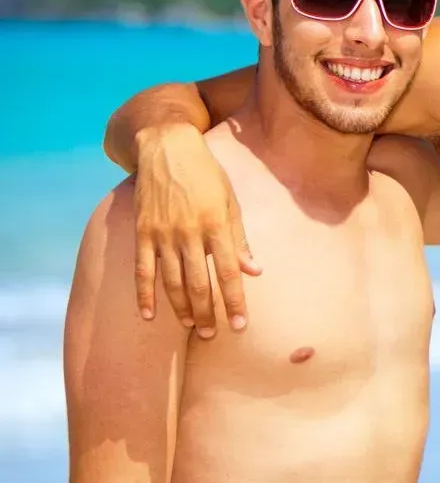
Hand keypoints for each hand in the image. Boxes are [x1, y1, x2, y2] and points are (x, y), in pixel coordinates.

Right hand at [133, 126, 257, 336]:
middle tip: (213, 335)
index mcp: (216, 225)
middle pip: (198, 283)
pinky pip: (143, 270)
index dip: (234, 301)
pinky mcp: (142, 232)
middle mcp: (189, 232)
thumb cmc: (207, 175)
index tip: (240, 325)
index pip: (228, 273)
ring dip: (181, 308)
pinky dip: (145, 295)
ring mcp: (162, 233)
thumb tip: (254, 271)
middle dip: (207, 313)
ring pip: (171, 281)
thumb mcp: (231, 202)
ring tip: (192, 326)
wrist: (167, 148)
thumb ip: (240, 239)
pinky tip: (150, 315)